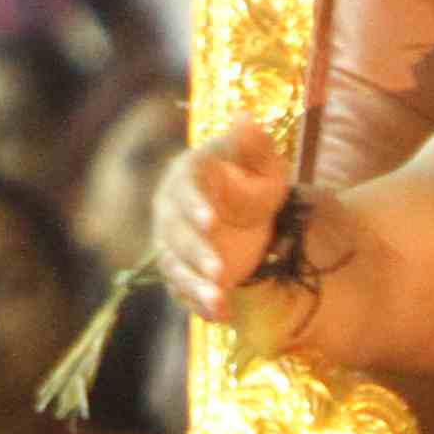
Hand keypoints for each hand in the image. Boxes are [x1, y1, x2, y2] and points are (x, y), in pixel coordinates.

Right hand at [156, 117, 295, 323]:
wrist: (244, 212)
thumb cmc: (251, 178)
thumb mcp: (263, 161)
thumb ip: (254, 144)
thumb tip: (246, 117)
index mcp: (186, 177)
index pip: (183, 190)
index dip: (194, 205)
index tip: (212, 220)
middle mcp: (170, 212)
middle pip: (174, 234)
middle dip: (195, 252)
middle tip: (220, 269)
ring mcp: (172, 245)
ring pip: (174, 266)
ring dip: (194, 284)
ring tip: (221, 300)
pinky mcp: (181, 272)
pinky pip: (182, 290)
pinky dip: (198, 303)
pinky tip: (221, 316)